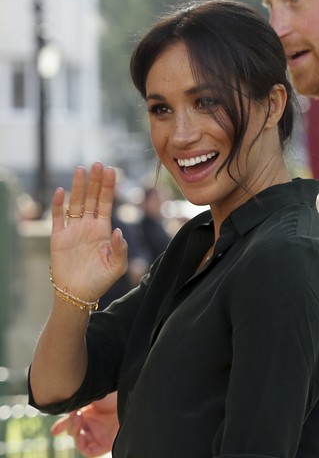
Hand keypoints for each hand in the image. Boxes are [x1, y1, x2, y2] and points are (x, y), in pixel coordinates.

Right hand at [50, 163, 127, 302]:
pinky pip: (58, 217)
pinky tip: (61, 191)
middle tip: (97, 164)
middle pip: (92, 198)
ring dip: (78, 187)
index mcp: (104, 230)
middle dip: (95, 181)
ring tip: (81, 169)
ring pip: (76, 202)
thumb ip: (121, 249)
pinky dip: (59, 204)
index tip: (111, 170)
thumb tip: (118, 231)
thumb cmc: (100, 281)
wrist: (78, 293)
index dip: (109, 187)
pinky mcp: (58, 236)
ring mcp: (73, 229)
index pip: (107, 203)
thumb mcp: (117, 266)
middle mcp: (88, 226)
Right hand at [50, 392, 118, 457]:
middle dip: (70, 423)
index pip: (72, 422)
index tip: (54, 430)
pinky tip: (82, 436)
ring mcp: (99, 435)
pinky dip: (83, 446)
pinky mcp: (106, 445)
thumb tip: (65, 406)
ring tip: (79, 419)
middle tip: (76, 413)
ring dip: (75, 432)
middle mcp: (93, 424)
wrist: (129, 398)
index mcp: (89, 412)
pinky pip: (90, 452)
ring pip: (79, 442)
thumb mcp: (93, 395)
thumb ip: (79, 401)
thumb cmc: (113, 394)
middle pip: (73, 431)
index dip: (61, 426)